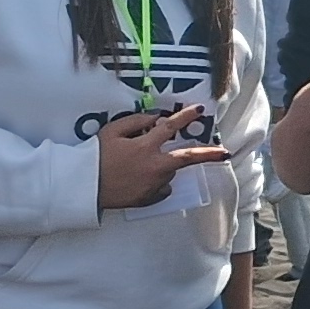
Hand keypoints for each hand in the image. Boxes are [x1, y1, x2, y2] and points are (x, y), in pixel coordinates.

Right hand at [94, 102, 229, 210]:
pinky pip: (161, 187)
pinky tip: (138, 179)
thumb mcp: (112, 131)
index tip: (199, 110)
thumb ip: (137, 122)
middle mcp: (155, 167)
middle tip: (225, 153)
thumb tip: (156, 119)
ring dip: (164, 164)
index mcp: (145, 147)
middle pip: (187, 158)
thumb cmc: (95, 155)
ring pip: (169, 171)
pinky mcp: (150, 198)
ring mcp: (154, 185)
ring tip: (138, 164)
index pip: (170, 127)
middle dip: (209, 154)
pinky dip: (156, 181)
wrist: (84, 187)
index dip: (185, 117)